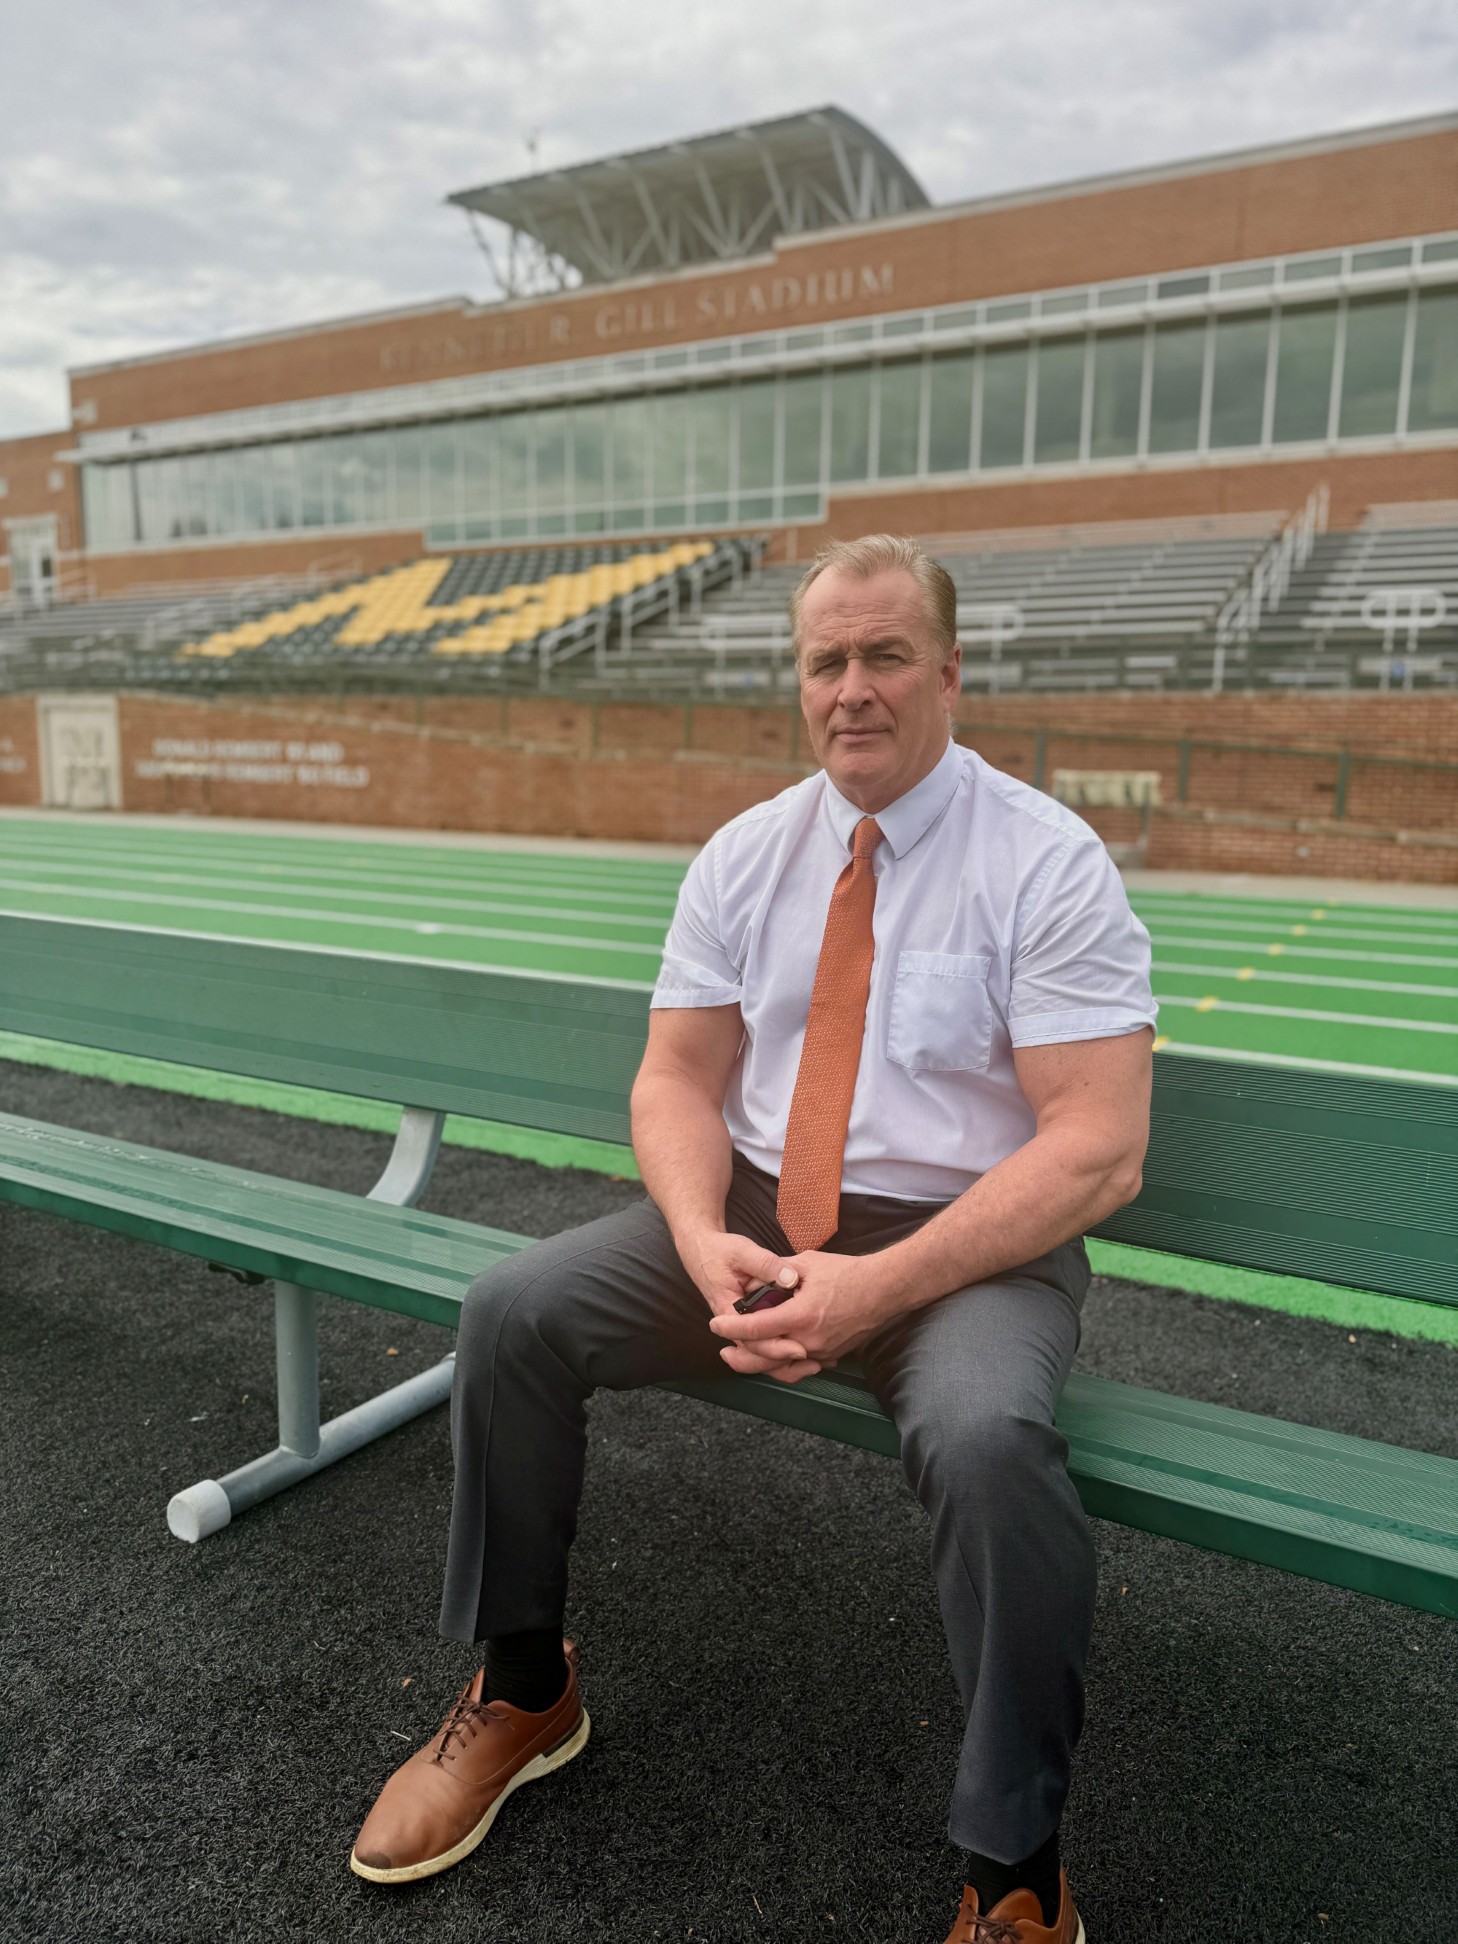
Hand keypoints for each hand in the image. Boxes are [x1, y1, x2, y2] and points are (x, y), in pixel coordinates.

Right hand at [674, 1228, 813, 1382]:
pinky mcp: (750, 1322)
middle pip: (758, 1354)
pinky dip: (783, 1350)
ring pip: (762, 1353)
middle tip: (814, 1363)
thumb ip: (766, 1265)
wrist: (702, 1252)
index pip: (751, 1340)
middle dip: (786, 1361)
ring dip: (786, 1361)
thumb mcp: (742, 1252)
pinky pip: (765, 1343)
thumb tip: (791, 1279)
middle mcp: (734, 1325)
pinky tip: (808, 1352)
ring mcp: (741, 1326)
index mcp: (729, 1311)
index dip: (776, 1347)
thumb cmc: (720, 1252)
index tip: (800, 1349)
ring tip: (816, 1364)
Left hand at [707, 1250, 895, 1380]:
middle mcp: (810, 1339)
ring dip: (761, 1363)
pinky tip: (774, 1355)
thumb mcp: (808, 1264)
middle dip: (740, 1356)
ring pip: (783, 1367)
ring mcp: (822, 1351)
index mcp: (801, 1315)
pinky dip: (784, 1363)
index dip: (732, 1327)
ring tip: (743, 1356)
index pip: (757, 1327)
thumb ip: (778, 1273)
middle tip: (723, 1351)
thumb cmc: (848, 1273)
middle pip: (765, 1357)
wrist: (885, 1289)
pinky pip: (802, 1365)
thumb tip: (756, 1280)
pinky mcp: (832, 1355)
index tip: (715, 1324)